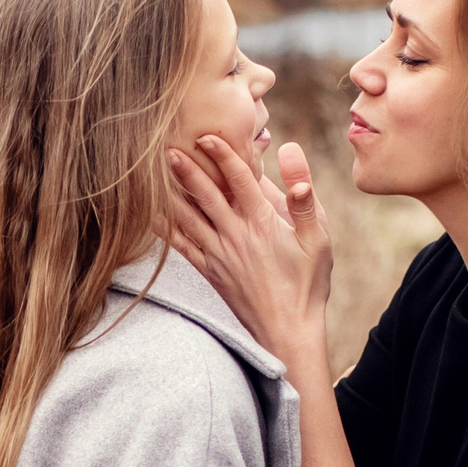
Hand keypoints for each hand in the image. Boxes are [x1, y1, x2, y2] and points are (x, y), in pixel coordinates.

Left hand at [165, 135, 332, 370]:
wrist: (288, 331)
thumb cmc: (308, 283)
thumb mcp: (318, 237)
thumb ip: (303, 195)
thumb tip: (292, 153)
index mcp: (263, 223)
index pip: (239, 179)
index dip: (222, 154)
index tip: (206, 135)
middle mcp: (236, 235)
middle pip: (206, 194)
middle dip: (186, 168)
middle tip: (166, 145)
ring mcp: (219, 254)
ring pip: (188, 217)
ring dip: (170, 192)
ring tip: (151, 172)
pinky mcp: (210, 272)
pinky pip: (182, 246)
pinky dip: (165, 228)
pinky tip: (149, 214)